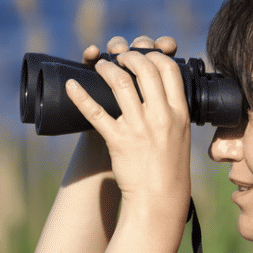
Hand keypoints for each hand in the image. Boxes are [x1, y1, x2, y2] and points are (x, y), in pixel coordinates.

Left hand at [66, 36, 191, 213]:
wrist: (159, 198)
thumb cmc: (170, 168)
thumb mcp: (180, 135)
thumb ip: (172, 111)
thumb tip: (162, 90)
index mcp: (179, 112)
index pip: (169, 69)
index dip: (153, 55)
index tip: (142, 54)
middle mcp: (161, 116)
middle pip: (144, 69)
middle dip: (129, 56)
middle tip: (119, 57)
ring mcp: (138, 127)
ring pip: (120, 83)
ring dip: (106, 68)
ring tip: (99, 65)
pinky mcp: (118, 140)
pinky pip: (96, 112)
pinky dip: (80, 96)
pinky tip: (71, 85)